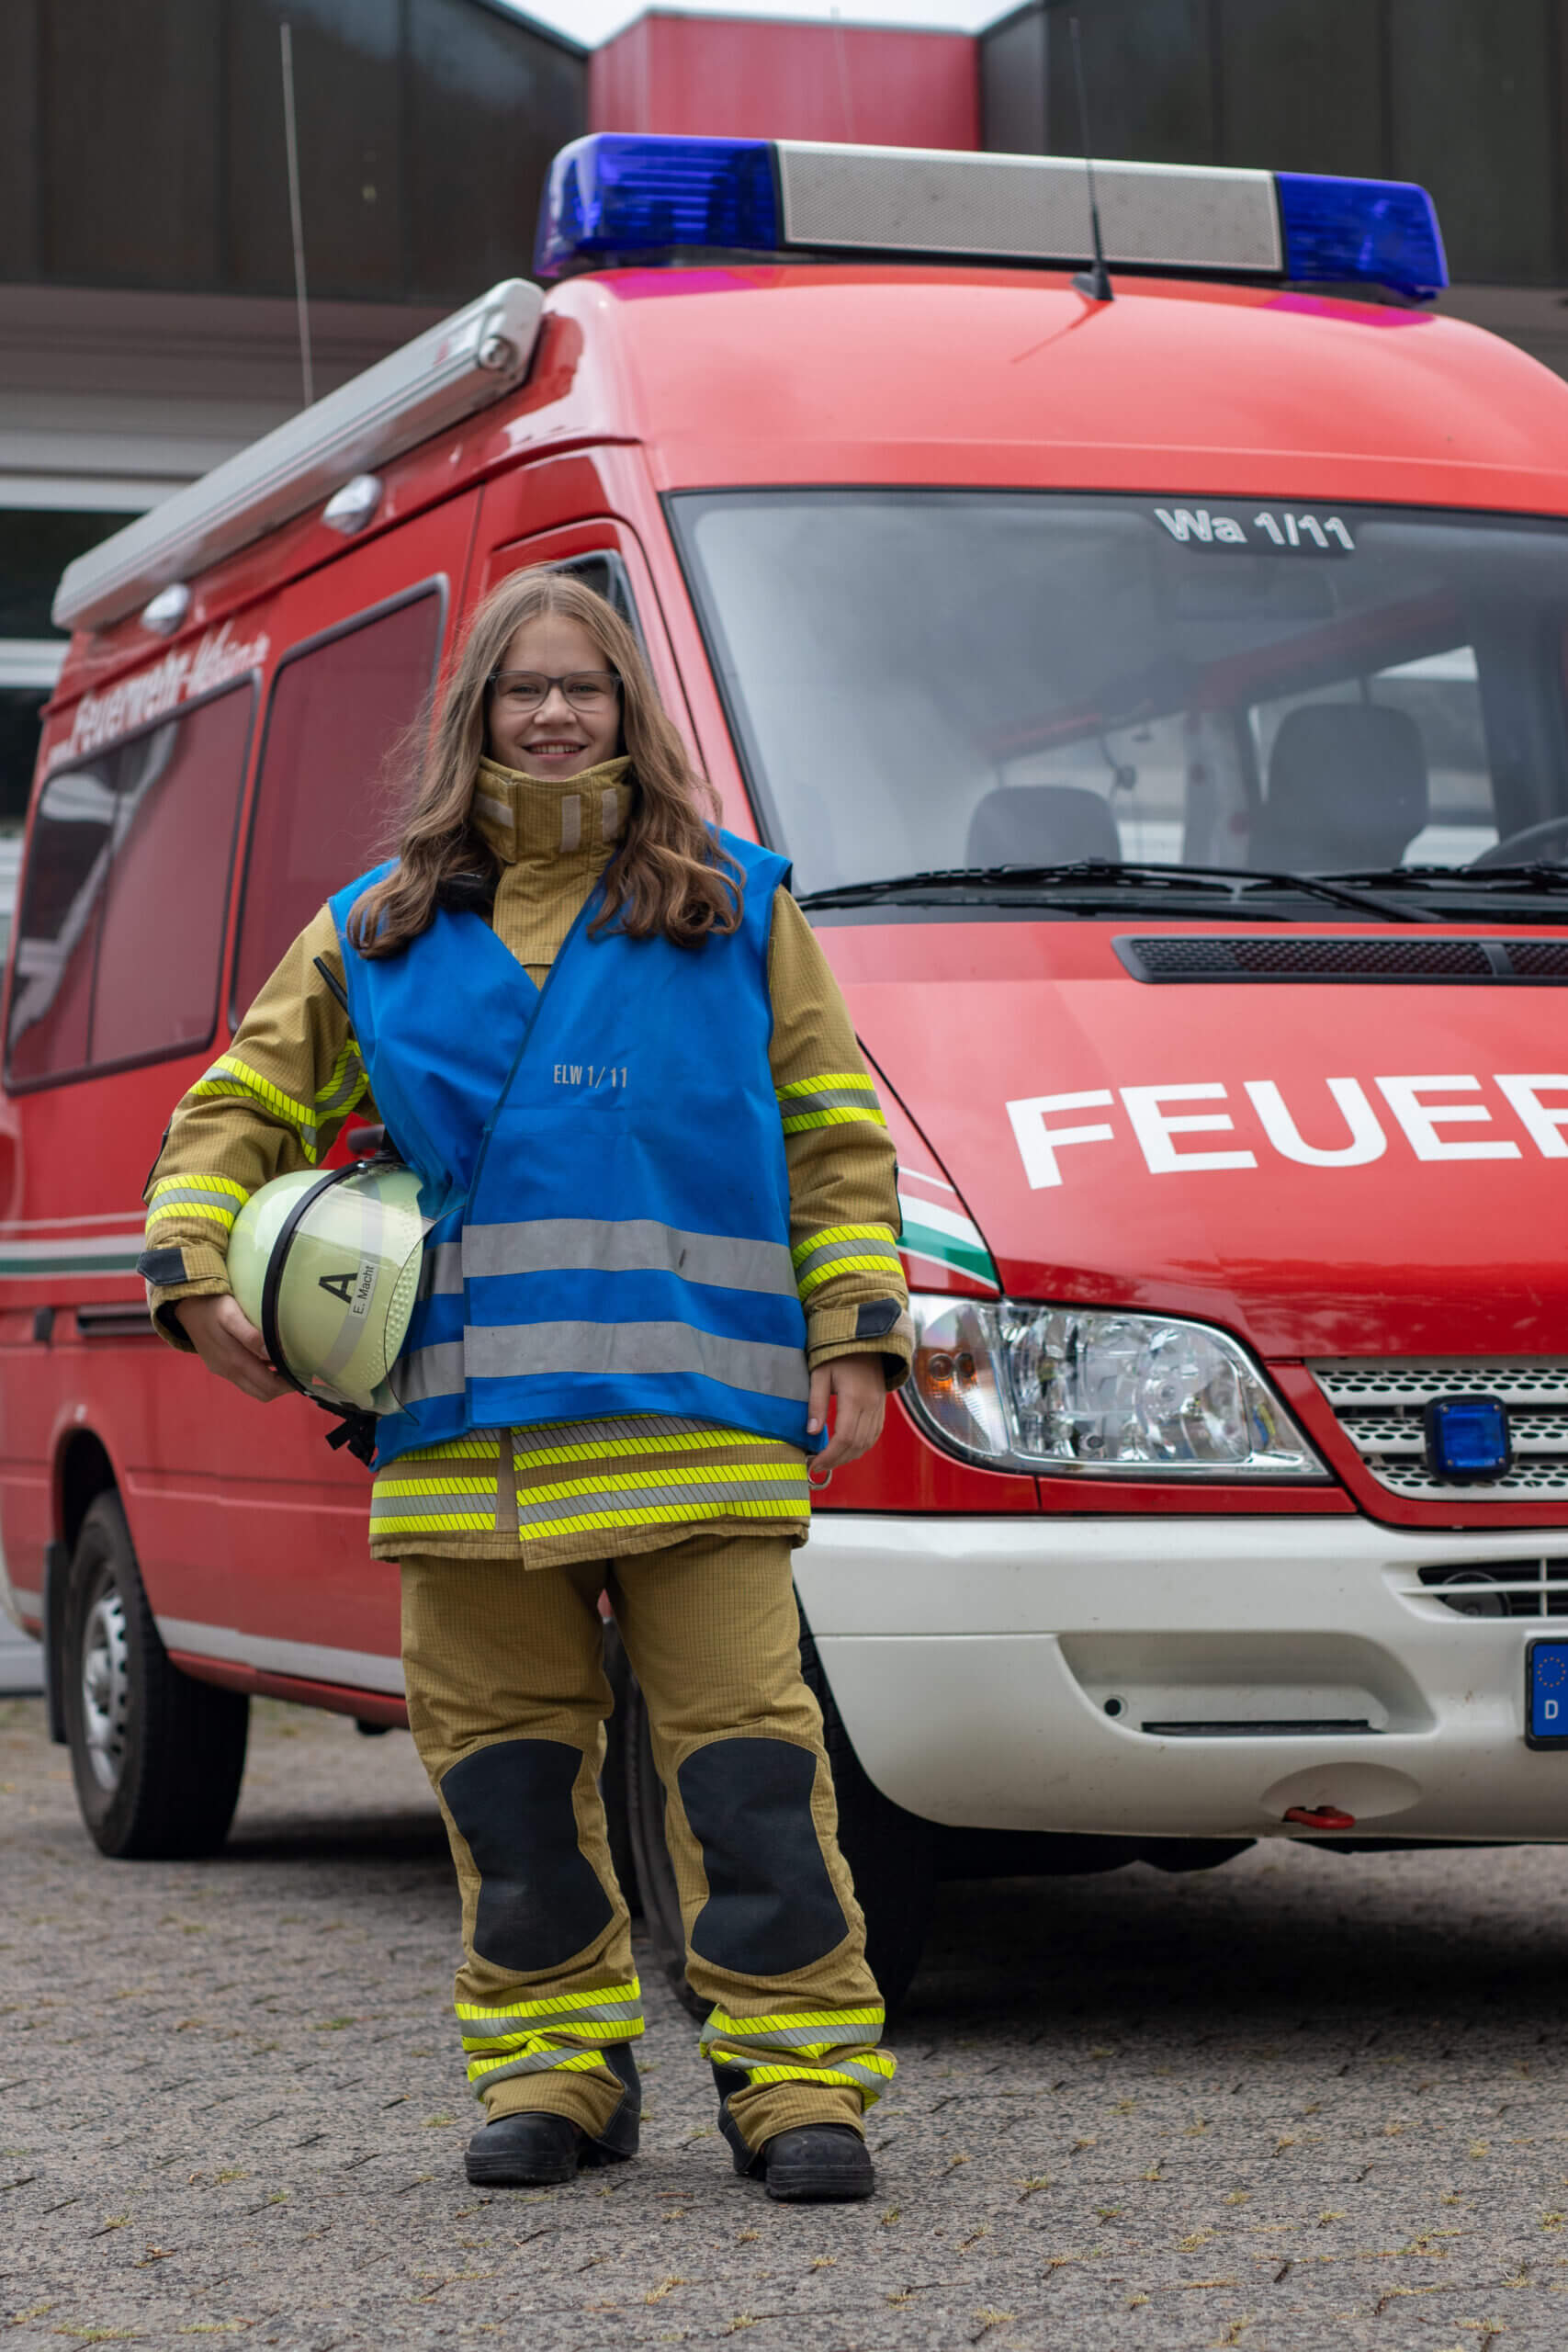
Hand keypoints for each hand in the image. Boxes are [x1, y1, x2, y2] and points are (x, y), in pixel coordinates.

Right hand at [173, 1293, 293, 1403]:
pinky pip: (244, 1380)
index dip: (288, 1385)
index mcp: (233, 1361)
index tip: (304, 1374)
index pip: (268, 1386)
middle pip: (263, 1393)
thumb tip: (273, 1354)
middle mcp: (228, 1371)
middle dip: (283, 1387)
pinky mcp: (219, 1365)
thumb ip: (250, 1336)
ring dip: (272, 1383)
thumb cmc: (211, 1306)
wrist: (185, 1304)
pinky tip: (269, 1360)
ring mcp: (222, 1370)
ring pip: (253, 1388)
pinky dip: (260, 1376)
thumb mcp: (231, 1315)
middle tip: (300, 1371)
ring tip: (288, 1366)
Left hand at [806, 1351, 885, 1475]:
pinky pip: (874, 1435)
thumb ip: (816, 1403)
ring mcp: (879, 1407)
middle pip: (857, 1445)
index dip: (830, 1455)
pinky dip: (861, 1447)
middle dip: (836, 1461)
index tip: (814, 1464)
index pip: (845, 1437)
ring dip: (848, 1457)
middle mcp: (871, 1406)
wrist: (864, 1339)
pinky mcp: (881, 1407)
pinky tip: (847, 1451)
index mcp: (855, 1398)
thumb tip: (812, 1432)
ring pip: (867, 1443)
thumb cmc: (837, 1354)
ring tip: (829, 1462)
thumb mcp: (820, 1374)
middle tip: (817, 1467)